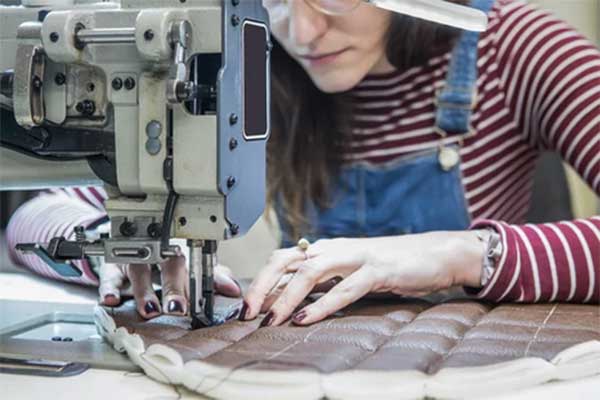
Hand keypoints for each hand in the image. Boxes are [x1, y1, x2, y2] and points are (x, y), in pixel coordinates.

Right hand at [98, 255, 240, 318]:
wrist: (131, 238)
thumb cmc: (164, 257)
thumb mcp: (188, 265)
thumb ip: (211, 277)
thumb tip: (234, 289)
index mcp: (180, 253)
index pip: (192, 267)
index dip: (196, 283)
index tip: (201, 302)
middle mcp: (158, 253)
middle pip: (167, 268)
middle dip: (173, 288)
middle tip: (177, 308)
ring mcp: (134, 259)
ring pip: (139, 272)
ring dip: (144, 291)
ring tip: (150, 309)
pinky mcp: (112, 266)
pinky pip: (109, 277)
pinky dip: (109, 288)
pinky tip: (112, 299)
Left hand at [241, 231, 483, 325]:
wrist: (435, 253)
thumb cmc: (390, 266)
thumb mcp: (350, 273)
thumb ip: (323, 283)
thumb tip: (290, 302)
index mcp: (326, 250)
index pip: (282, 259)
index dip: (259, 280)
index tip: (244, 306)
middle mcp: (335, 249)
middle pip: (287, 260)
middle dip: (261, 285)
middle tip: (246, 313)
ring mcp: (356, 257)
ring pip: (311, 272)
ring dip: (286, 297)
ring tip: (269, 319)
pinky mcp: (378, 270)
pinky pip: (346, 288)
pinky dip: (323, 305)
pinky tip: (305, 319)